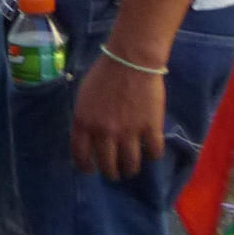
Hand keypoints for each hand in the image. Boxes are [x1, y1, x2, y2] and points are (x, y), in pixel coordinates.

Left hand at [70, 55, 165, 180]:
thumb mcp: (84, 97)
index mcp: (84, 122)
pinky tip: (150, 153)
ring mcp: (129, 132)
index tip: (91, 170)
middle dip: (111, 173)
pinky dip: (152, 155)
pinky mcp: (151, 128)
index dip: (86, 167)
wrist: (131, 61)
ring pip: (130, 164)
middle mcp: (104, 132)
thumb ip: (86, 118)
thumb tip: (88, 137)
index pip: (81, 155)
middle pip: (108, 165)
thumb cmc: (104, 74)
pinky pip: (153, 152)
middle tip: (115, 173)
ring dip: (130, 170)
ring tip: (131, 169)